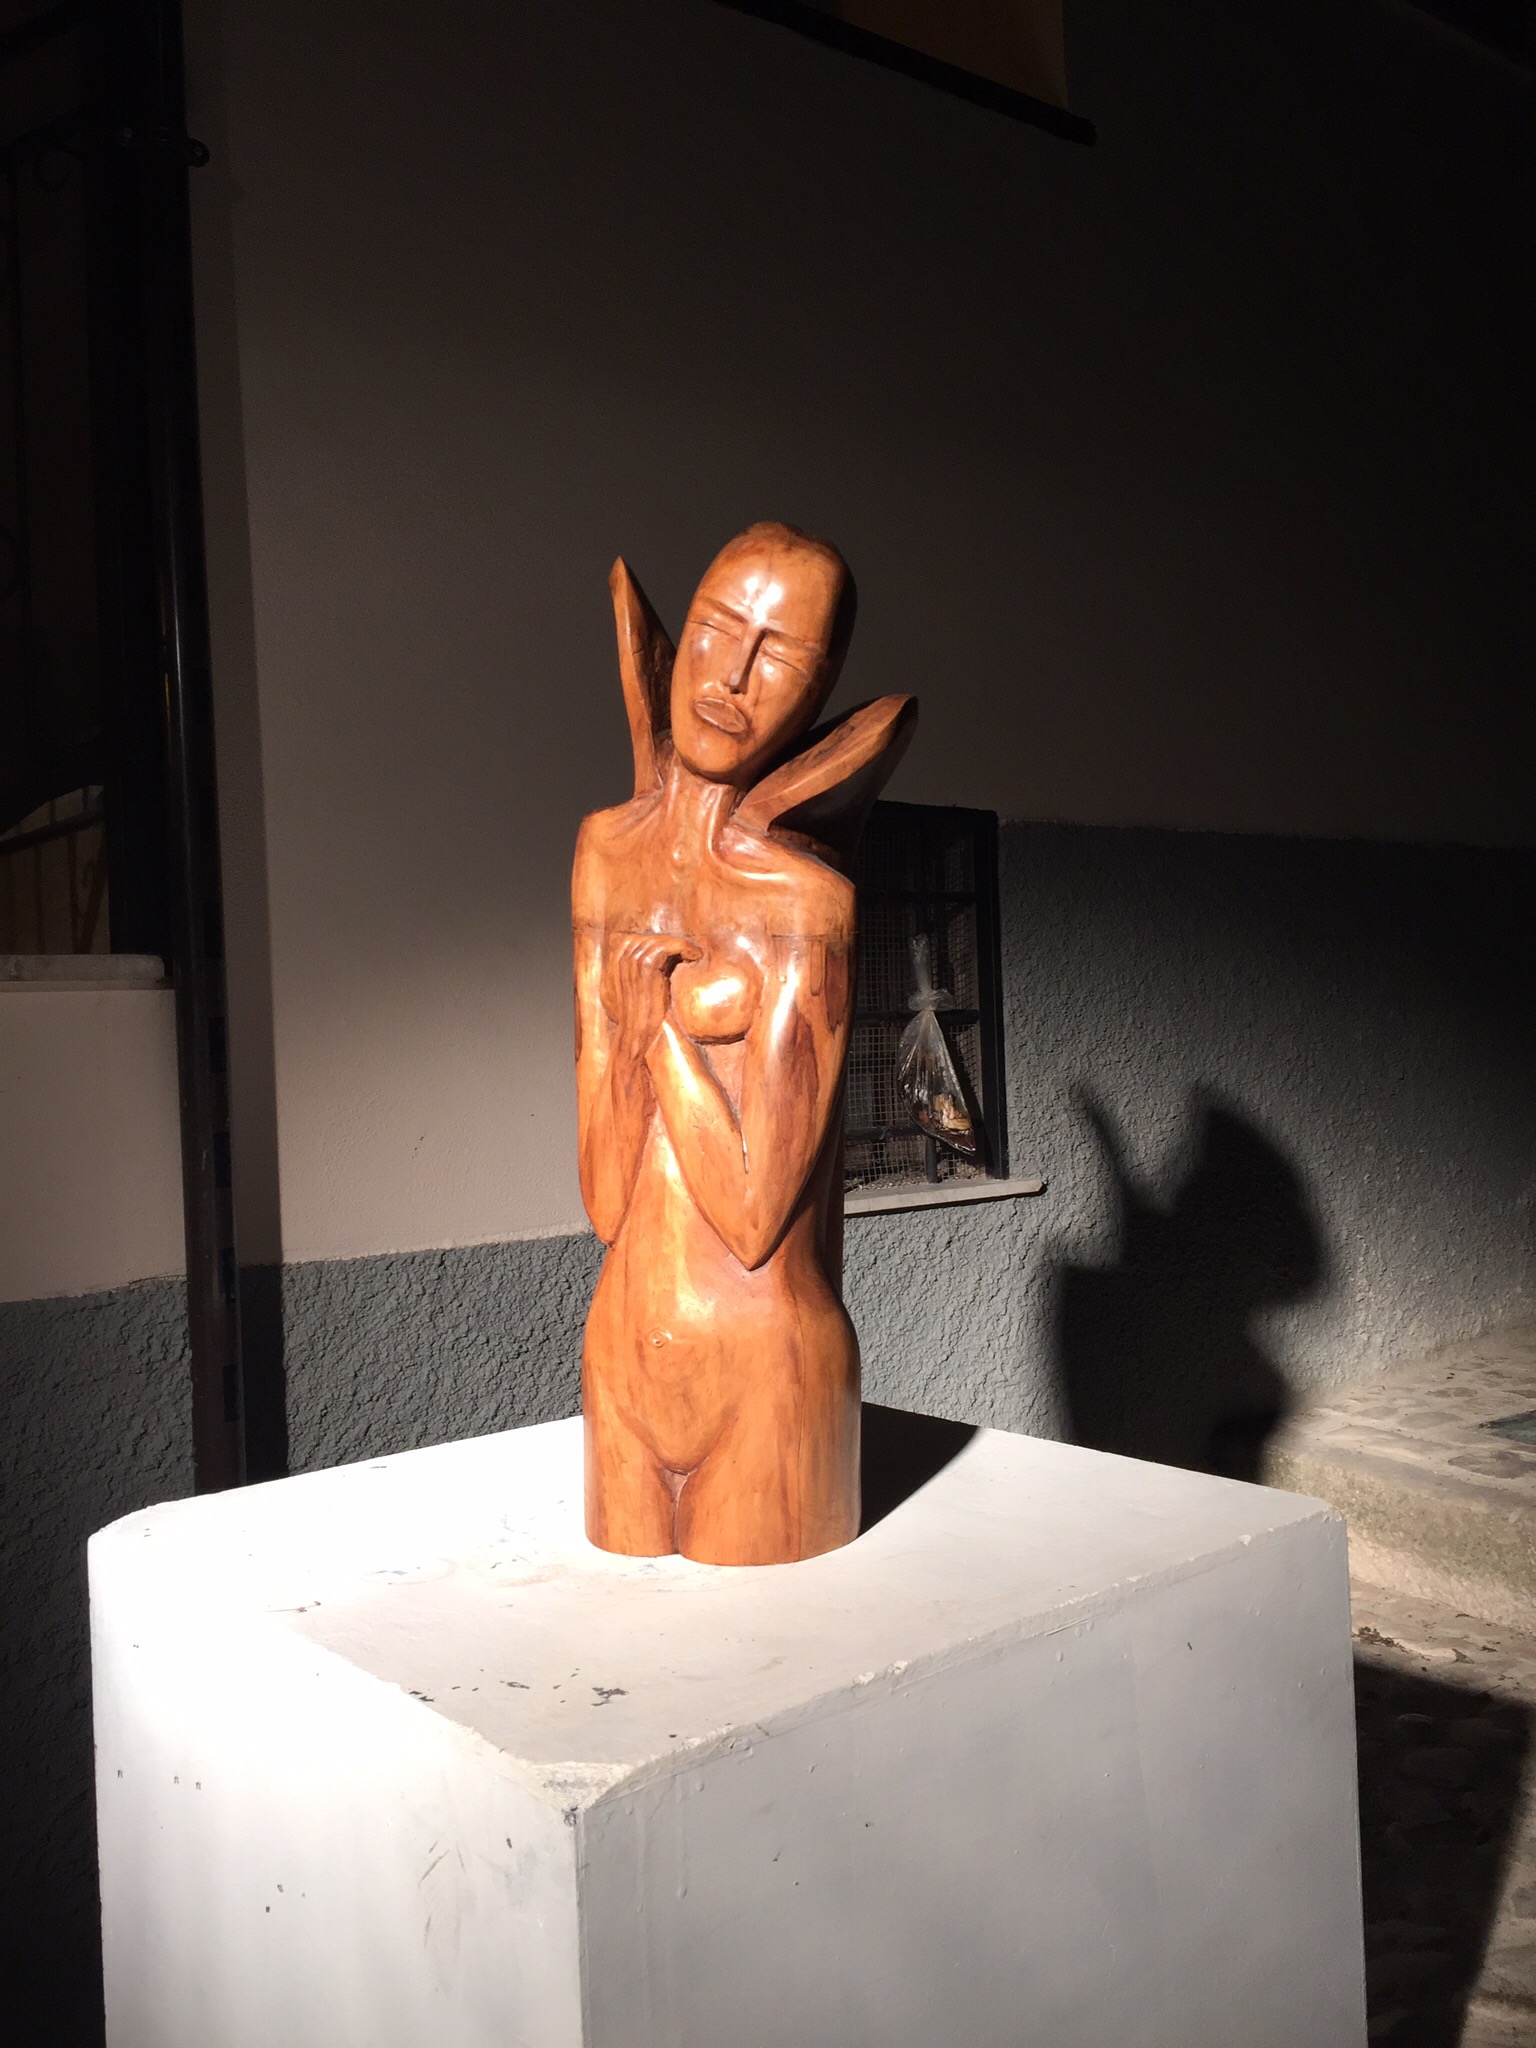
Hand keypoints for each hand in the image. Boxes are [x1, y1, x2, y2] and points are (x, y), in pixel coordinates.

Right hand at [601, 933, 699, 1056]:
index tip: (676, 954)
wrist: (639, 1036)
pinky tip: (695, 957)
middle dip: (672, 944)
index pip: (637, 940)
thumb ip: (635, 975)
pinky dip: (685, 948)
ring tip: (694, 955)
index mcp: (613, 964)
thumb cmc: (641, 1019)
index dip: (659, 944)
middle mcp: (620, 959)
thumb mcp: (632, 993)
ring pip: (661, 940)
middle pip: (650, 938)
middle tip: (690, 953)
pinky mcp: (647, 965)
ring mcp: (632, 961)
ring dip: (681, 946)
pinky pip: (669, 945)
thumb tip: (654, 961)